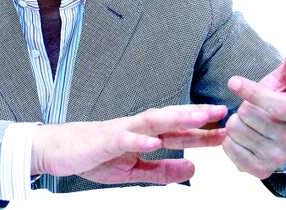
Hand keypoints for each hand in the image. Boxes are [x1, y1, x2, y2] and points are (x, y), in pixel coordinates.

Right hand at [31, 104, 226, 184]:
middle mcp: (136, 128)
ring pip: (153, 121)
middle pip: (171, 119)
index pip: (178, 132)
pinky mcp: (105, 139)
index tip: (227, 130)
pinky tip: (155, 141)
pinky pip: (124, 139)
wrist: (58, 150)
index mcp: (144, 136)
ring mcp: (121, 131)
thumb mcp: (133, 171)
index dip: (203, 132)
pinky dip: (139, 139)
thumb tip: (193, 168)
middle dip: (197, 116)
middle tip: (222, 113)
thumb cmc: (94, 156)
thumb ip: (162, 170)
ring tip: (198, 117)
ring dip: (176, 118)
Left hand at [223, 46, 285, 178]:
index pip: (274, 105)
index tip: (232, 81)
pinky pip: (229, 148)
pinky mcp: (261, 170)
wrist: (279, 131)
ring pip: (236, 130)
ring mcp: (279, 159)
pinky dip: (229, 139)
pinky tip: (242, 135)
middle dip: (243, 106)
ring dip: (235, 121)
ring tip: (249, 122)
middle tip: (253, 108)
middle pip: (248, 115)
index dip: (251, 91)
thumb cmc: (281, 99)